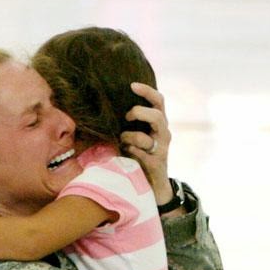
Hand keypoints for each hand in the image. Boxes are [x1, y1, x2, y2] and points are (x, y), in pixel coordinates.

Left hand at [120, 82, 174, 204]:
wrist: (154, 184)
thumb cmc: (140, 155)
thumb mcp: (135, 135)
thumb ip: (129, 122)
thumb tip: (106, 108)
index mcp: (159, 123)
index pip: (159, 101)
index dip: (147, 91)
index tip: (132, 85)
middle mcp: (164, 133)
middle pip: (158, 115)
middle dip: (140, 112)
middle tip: (127, 116)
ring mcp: (161, 149)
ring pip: (149, 137)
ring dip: (131, 136)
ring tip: (122, 139)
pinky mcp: (156, 163)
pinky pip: (143, 154)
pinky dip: (132, 151)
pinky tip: (125, 152)